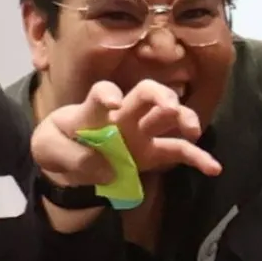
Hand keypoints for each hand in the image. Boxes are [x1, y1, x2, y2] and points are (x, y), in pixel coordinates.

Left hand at [32, 79, 222, 186]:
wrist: (66, 165)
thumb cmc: (59, 145)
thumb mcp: (48, 150)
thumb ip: (73, 156)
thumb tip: (108, 168)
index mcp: (94, 110)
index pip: (101, 92)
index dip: (107, 94)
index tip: (111, 103)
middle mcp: (123, 115)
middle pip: (146, 93)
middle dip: (160, 96)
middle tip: (170, 107)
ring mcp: (141, 132)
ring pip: (169, 115)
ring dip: (184, 118)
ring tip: (193, 131)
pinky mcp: (152, 153)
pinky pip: (179, 151)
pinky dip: (198, 158)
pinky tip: (213, 168)